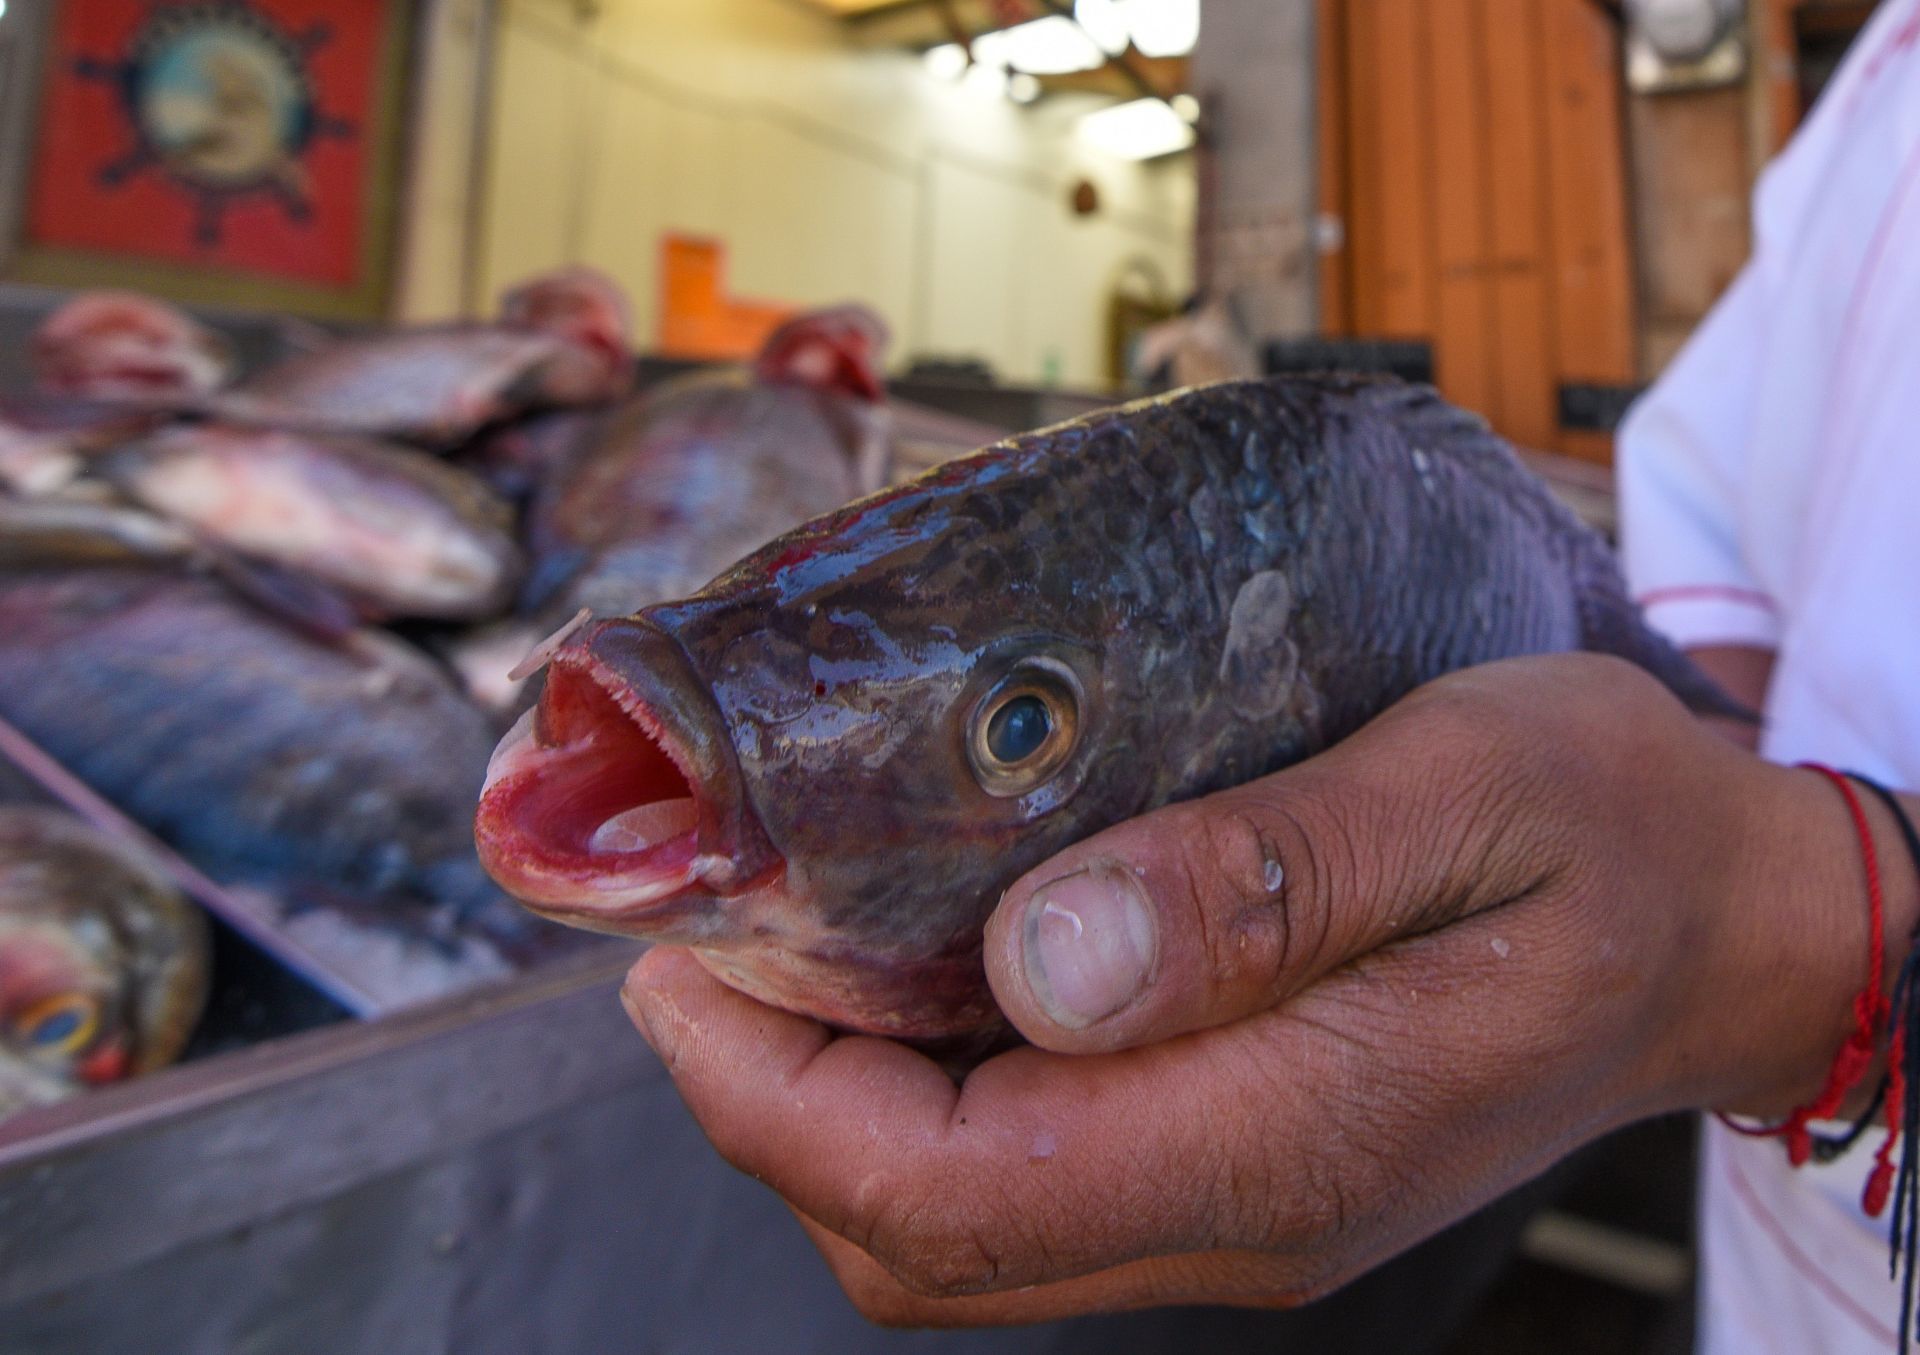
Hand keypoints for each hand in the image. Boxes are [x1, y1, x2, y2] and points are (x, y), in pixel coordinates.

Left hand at [623, 653, 1918, 1324]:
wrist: (1724, 918)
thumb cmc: (1612, 829)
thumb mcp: (1468, 795)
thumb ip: (1264, 887)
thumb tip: (1042, 960)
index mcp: (1284, 1138)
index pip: (951, 1194)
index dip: (773, 1097)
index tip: (678, 966)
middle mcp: (1238, 1209)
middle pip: (921, 1237)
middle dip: (767, 1105)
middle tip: (703, 939)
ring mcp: (1234, 1201)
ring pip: (957, 1224)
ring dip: (829, 1103)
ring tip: (774, 943)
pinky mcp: (1235, 1156)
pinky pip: (1026, 1172)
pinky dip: (922, 1092)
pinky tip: (909, 966)